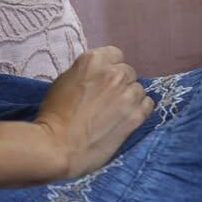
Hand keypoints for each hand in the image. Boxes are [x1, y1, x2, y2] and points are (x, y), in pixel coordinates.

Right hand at [33, 46, 154, 177]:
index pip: (115, 54)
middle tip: (108, 100)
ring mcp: (127, 94)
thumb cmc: (53, 115)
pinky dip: (140, 110)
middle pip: (127, 72)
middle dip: (119, 84)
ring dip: (130, 98)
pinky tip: (128, 117)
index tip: (103, 81)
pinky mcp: (135, 116)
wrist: (57, 146)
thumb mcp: (65, 81)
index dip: (109, 68)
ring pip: (138, 89)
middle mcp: (114, 73)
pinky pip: (148, 104)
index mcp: (94, 60)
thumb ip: (86, 73)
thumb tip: (97, 76)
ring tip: (117, 112)